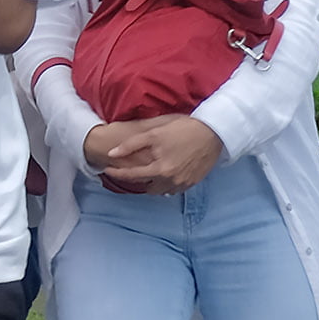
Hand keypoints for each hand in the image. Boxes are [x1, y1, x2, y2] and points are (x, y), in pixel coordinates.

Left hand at [85, 112, 224, 194]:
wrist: (212, 133)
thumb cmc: (182, 129)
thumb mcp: (153, 132)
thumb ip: (131, 145)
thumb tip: (112, 154)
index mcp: (160, 169)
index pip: (132, 176)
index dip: (117, 174)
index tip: (106, 170)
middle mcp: (171, 181)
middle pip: (147, 187)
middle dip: (137, 181)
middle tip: (129, 171)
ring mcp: (183, 183)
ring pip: (161, 190)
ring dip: (152, 184)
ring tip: (146, 172)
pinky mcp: (193, 182)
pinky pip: (174, 189)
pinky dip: (166, 184)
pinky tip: (163, 174)